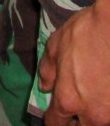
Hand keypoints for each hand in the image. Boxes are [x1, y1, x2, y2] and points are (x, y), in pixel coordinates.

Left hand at [39, 0, 109, 125]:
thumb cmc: (85, 33)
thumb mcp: (56, 45)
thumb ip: (47, 70)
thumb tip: (45, 87)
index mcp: (68, 99)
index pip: (55, 123)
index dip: (53, 121)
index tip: (55, 117)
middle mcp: (91, 113)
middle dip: (76, 122)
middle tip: (75, 111)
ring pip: (98, 123)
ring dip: (93, 116)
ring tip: (93, 98)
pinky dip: (107, 107)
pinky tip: (105, 94)